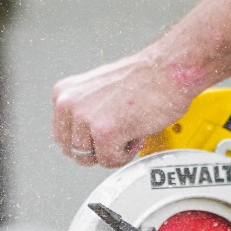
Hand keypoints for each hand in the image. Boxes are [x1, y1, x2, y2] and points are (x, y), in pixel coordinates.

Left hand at [52, 52, 196, 167]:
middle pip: (73, 150)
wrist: (168, 70)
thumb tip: (83, 135)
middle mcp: (69, 104)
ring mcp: (85, 118)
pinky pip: (110, 160)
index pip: (62, 135)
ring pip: (90, 158)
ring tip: (128, 134)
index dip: (85, 141)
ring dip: (112, 152)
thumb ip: (85, 110)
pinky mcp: (104, 133)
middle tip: (117, 138)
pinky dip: (126, 155)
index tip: (100, 138)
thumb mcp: (98, 89)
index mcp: (65, 93)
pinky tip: (135, 136)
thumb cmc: (143, 77)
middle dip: (96, 150)